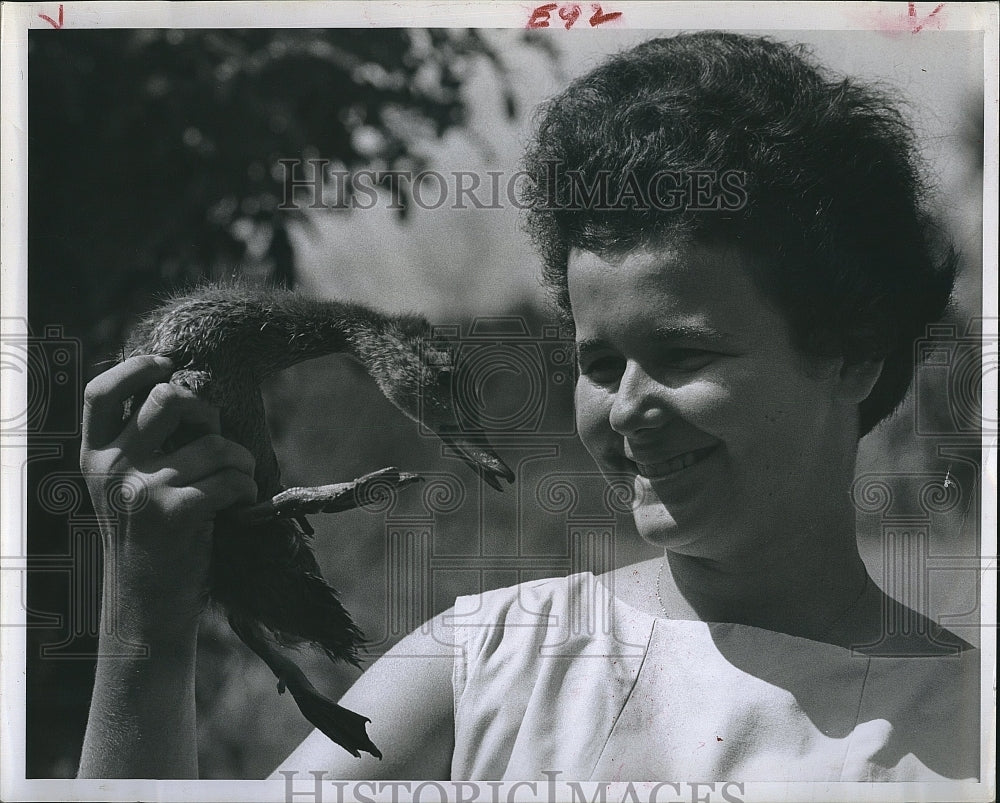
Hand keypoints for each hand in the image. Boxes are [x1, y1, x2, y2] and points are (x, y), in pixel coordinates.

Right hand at [80, 355, 256, 629]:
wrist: (145, 606)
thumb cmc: (149, 539)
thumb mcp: (126, 486)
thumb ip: (141, 443)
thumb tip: (186, 389)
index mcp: (93, 456)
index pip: (101, 392)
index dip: (137, 367)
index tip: (169, 364)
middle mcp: (111, 468)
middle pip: (168, 399)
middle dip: (207, 411)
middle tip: (217, 439)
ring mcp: (142, 490)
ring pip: (214, 443)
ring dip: (241, 460)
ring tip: (240, 480)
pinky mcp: (177, 513)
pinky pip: (232, 477)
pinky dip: (248, 487)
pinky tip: (244, 502)